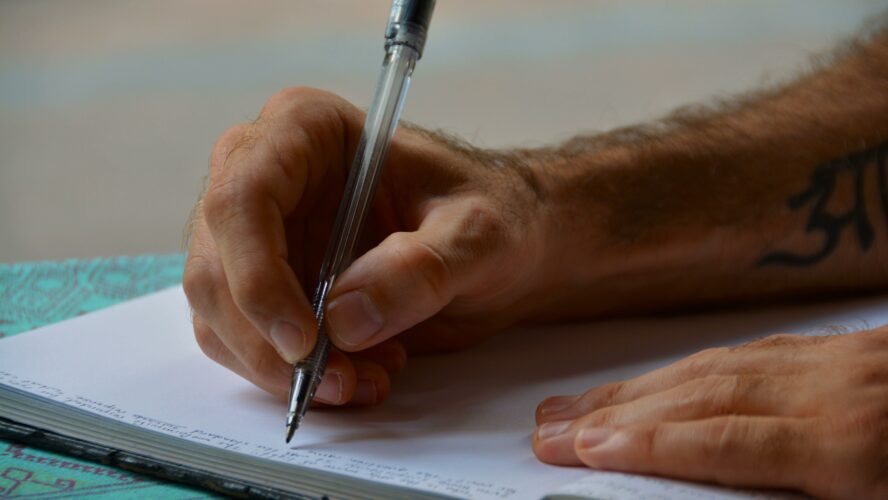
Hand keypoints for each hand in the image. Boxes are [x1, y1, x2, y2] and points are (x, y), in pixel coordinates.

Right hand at [183, 88, 546, 405]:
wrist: (497, 245)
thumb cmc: (492, 215)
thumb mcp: (478, 235)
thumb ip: (420, 269)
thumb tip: (344, 320)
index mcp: (305, 130)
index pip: (243, 199)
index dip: (258, 275)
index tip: (306, 341)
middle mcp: (265, 176)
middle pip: (218, 267)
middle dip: (270, 342)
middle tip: (339, 383)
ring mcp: (259, 236)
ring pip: (221, 315)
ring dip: (280, 370)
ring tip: (363, 381)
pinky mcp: (267, 285)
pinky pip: (246, 342)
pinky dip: (290, 376)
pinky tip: (356, 376)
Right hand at [533, 326, 887, 498]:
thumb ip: (812, 493)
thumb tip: (722, 482)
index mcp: (857, 447)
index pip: (729, 441)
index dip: (652, 444)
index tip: (585, 446)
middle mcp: (837, 392)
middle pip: (705, 396)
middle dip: (618, 410)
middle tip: (548, 425)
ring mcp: (840, 363)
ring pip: (716, 368)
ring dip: (639, 387)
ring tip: (579, 403)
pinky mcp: (846, 349)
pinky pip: (750, 352)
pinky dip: (689, 367)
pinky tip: (657, 379)